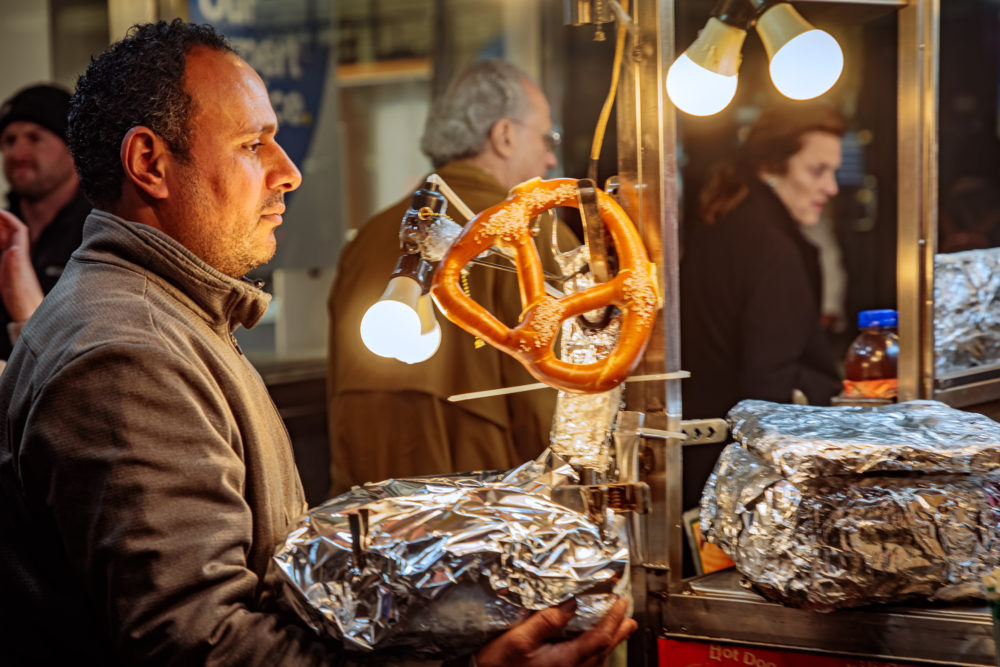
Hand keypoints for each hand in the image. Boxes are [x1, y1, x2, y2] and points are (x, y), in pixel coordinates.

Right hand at [0, 210, 43, 322]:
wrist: (30, 315)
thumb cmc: (24, 302)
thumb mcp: (15, 284)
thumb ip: (13, 266)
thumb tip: (13, 248)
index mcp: (21, 257)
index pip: (18, 230)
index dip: (8, 218)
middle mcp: (20, 258)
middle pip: (11, 233)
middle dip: (0, 221)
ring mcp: (16, 264)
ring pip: (6, 242)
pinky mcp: (12, 272)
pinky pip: (3, 252)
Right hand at [475, 598, 636, 666]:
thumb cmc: (496, 666)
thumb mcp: (518, 639)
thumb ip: (546, 621)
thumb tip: (570, 603)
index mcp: (565, 660)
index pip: (600, 637)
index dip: (613, 618)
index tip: (620, 602)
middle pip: (603, 649)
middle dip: (618, 630)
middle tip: (628, 615)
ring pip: (597, 658)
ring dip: (609, 640)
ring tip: (618, 628)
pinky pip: (586, 663)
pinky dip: (595, 650)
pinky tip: (591, 646)